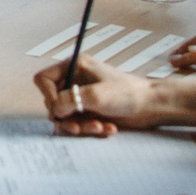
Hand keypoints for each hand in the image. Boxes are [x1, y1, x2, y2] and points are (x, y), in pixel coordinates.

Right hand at [33, 52, 161, 136]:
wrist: (151, 106)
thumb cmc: (128, 93)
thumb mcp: (96, 96)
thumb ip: (70, 101)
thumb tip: (54, 111)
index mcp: (75, 66)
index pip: (44, 79)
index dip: (48, 95)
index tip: (60, 109)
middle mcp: (75, 80)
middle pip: (54, 101)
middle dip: (67, 117)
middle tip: (79, 127)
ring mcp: (83, 96)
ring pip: (67, 116)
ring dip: (81, 126)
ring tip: (99, 127)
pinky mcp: (90, 110)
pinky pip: (80, 123)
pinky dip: (91, 128)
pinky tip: (107, 127)